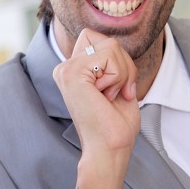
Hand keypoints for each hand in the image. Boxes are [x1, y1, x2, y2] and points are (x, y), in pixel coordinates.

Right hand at [53, 29, 139, 188]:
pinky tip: (106, 96)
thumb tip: (114, 43)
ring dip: (123, 74)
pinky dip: (118, 77)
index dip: (119, 60)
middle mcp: (65, 67)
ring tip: (110, 96)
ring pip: (111, 46)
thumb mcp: (119, 84)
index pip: (101, 39)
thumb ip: (113, 62)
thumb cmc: (116, 124)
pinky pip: (109, 56)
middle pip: (106, 39)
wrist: (110, 149)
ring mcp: (66, 69)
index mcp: (74, 70)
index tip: (119, 88)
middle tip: (117, 92)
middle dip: (124, 64)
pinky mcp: (72, 73)